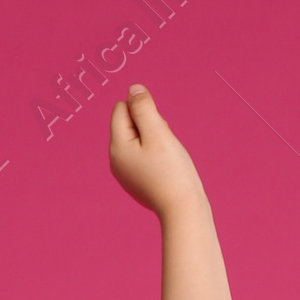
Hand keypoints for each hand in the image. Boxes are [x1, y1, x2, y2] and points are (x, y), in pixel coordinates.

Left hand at [108, 85, 205, 219]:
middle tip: (163, 147)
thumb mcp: (158, 132)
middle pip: (129, 122)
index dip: (143, 111)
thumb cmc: (172, 172)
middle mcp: (116, 160)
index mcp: (117, 146)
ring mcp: (125, 172)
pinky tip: (165, 169)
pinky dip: (156, 155)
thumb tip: (133, 88)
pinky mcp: (136, 181)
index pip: (122, 108)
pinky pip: (143, 155)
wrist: (183, 210)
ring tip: (166, 158)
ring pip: (138, 138)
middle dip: (148, 125)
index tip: (157, 130)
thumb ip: (143, 107)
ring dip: (154, 139)